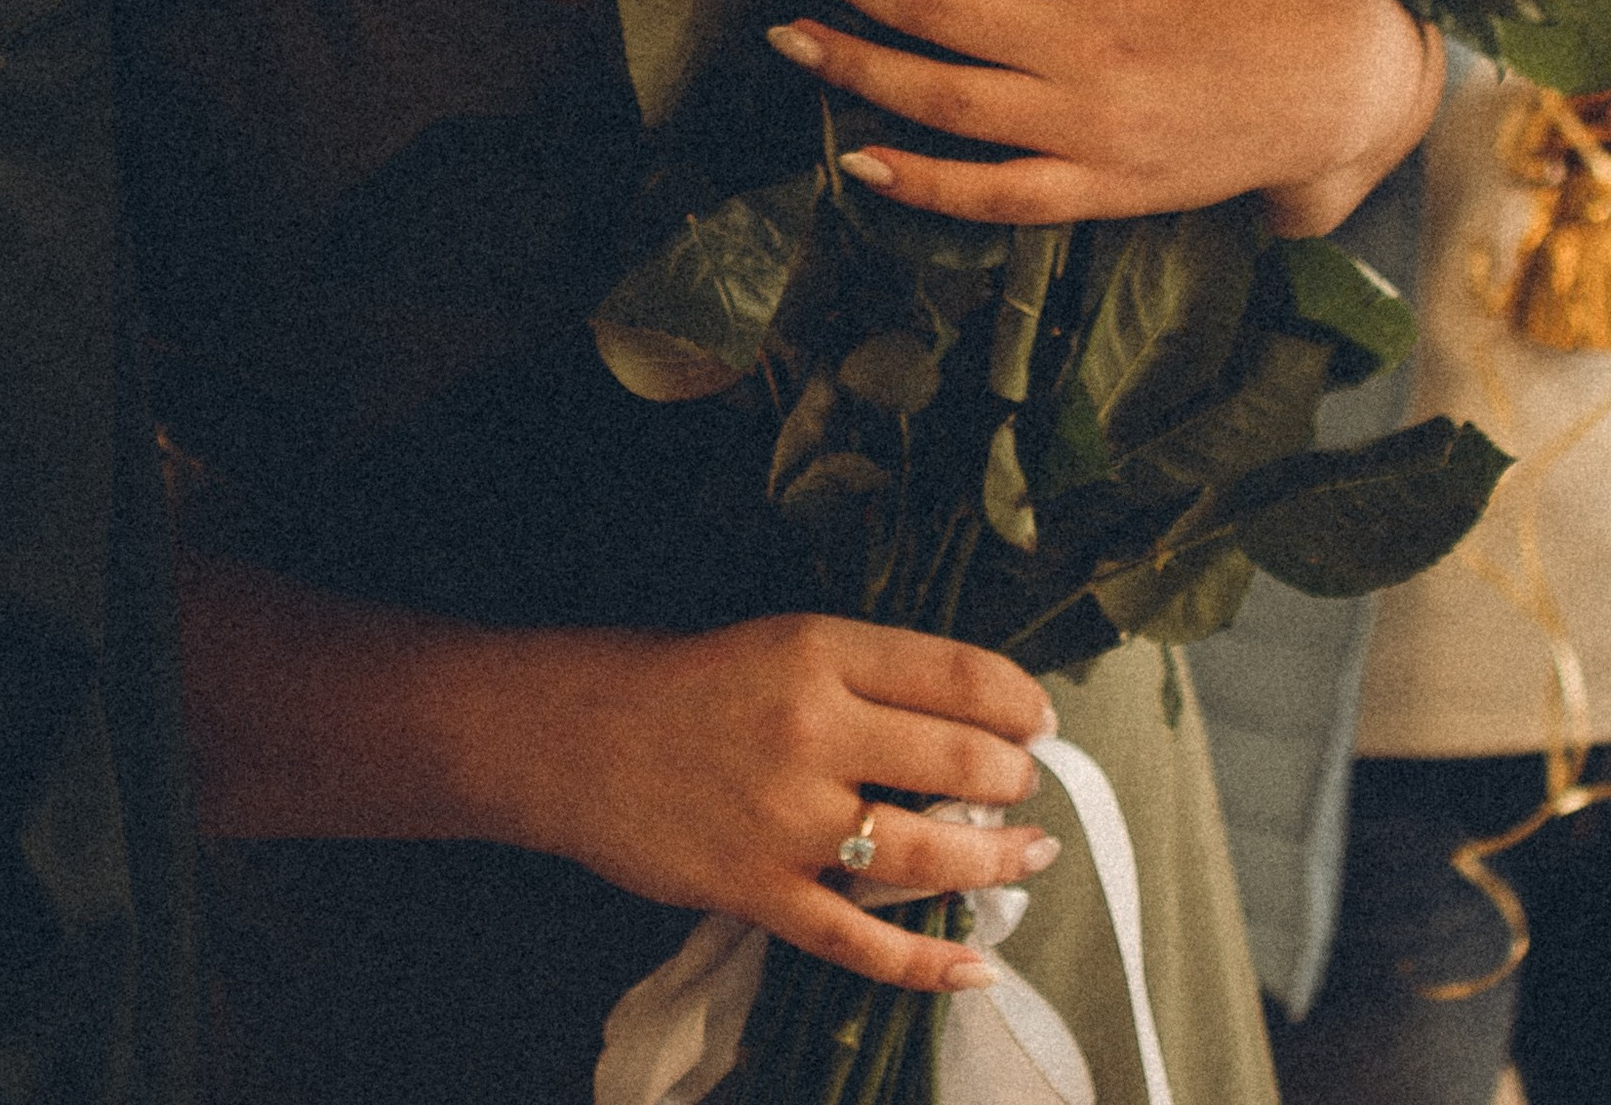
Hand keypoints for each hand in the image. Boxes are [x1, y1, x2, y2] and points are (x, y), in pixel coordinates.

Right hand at [524, 614, 1055, 992]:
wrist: (570, 734)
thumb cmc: (676, 680)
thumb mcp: (775, 644)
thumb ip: (859, 678)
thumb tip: (959, 716)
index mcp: (819, 650)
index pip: (954, 670)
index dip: (1017, 698)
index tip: (1040, 718)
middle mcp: (813, 729)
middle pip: (958, 757)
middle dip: (1013, 778)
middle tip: (1027, 786)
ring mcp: (788, 818)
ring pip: (926, 850)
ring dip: (994, 858)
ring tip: (1028, 856)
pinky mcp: (759, 889)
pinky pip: (861, 939)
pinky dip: (927, 961)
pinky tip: (977, 967)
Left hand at [766, 0, 1442, 231]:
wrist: (1342, 85)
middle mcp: (1084, 51)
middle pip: (937, 8)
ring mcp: (1089, 130)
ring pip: (944, 99)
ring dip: (856, 63)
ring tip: (792, 34)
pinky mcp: (1102, 190)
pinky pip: (995, 194)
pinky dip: (920, 183)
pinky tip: (855, 158)